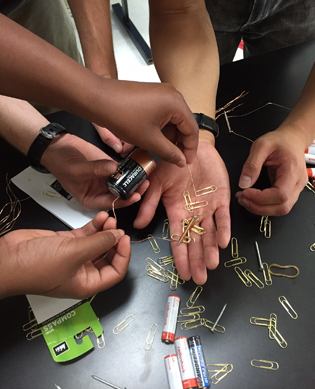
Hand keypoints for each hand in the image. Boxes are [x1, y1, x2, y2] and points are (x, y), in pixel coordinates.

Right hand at [0, 212, 129, 298]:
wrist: (8, 258)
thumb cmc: (37, 267)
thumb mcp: (74, 254)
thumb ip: (99, 243)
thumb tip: (117, 235)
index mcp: (87, 284)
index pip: (115, 272)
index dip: (123, 256)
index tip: (125, 238)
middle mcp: (82, 272)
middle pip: (107, 256)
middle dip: (114, 241)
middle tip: (117, 226)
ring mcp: (74, 256)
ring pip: (96, 243)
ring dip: (104, 231)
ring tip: (108, 218)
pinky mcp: (65, 244)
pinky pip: (85, 235)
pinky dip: (93, 226)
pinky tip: (100, 217)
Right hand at [42, 133, 148, 208]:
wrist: (56, 144)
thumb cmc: (59, 162)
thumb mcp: (76, 169)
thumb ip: (95, 169)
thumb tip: (113, 168)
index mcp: (91, 198)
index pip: (110, 203)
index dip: (124, 201)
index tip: (135, 196)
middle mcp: (100, 190)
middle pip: (120, 193)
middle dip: (133, 190)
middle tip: (144, 184)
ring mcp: (105, 177)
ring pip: (123, 181)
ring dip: (133, 178)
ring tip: (143, 174)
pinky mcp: (108, 164)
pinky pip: (122, 168)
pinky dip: (129, 166)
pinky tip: (137, 164)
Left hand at [93, 79, 198, 166]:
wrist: (98, 98)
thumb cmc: (122, 115)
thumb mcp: (149, 140)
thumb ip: (169, 152)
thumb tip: (181, 161)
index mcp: (176, 103)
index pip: (192, 129)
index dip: (190, 149)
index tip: (186, 162)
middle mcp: (172, 94)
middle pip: (184, 123)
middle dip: (180, 142)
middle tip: (176, 159)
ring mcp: (161, 93)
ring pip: (173, 119)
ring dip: (170, 136)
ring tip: (164, 152)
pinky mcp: (151, 94)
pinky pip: (163, 113)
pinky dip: (162, 127)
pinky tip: (155, 139)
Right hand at [134, 142, 230, 283]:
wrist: (190, 145)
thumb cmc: (171, 164)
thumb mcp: (157, 183)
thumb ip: (149, 203)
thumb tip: (138, 225)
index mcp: (176, 212)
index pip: (178, 240)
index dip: (181, 257)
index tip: (183, 275)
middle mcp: (193, 214)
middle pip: (195, 242)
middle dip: (197, 261)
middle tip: (200, 279)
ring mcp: (208, 207)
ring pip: (210, 233)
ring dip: (211, 249)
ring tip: (212, 265)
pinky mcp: (221, 198)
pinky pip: (223, 216)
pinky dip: (223, 228)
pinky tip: (223, 242)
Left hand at [236, 128, 307, 214]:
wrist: (292, 139)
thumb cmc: (279, 141)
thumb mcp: (261, 146)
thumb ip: (251, 165)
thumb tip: (244, 184)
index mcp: (292, 170)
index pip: (280, 194)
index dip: (261, 198)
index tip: (245, 192)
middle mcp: (297, 183)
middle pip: (282, 207)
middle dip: (259, 207)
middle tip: (242, 198)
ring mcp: (296, 189)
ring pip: (281, 209)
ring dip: (261, 208)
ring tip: (245, 199)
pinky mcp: (291, 191)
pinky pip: (279, 205)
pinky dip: (265, 205)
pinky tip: (253, 199)